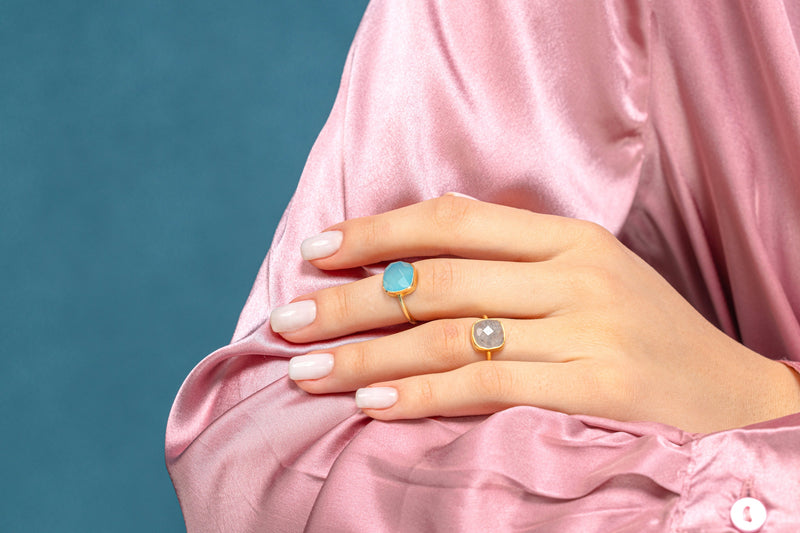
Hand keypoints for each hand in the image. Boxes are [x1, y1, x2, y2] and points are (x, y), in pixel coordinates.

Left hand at [270, 196, 799, 432]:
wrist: (732, 392)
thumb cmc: (642, 335)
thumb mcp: (584, 279)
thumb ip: (508, 267)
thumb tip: (406, 266)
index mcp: (567, 237)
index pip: (452, 220)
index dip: (377, 232)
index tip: (317, 252)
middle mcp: (574, 274)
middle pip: (436, 280)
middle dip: (350, 302)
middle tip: (287, 323)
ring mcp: (587, 329)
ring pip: (450, 336)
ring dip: (368, 354)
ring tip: (307, 371)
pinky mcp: (597, 386)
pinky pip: (488, 387)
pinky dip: (422, 395)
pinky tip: (372, 404)